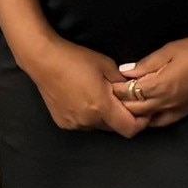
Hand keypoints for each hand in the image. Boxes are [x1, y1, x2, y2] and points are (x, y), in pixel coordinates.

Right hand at [22, 35, 143, 133]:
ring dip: (104, 117)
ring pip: (98, 126)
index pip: (129, 129)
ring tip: (100, 97)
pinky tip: (84, 100)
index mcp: (101, 107)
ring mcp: (74, 124)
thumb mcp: (107, 65)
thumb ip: (122, 83)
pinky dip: (89, 116)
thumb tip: (133, 91)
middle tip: (121, 100)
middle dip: (122, 117)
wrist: (44, 61)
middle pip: (114, 128)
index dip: (140, 123)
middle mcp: (88, 120)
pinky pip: (84, 124)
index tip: (143, 112)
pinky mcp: (63, 123)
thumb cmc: (77, 59)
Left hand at [114, 35, 187, 128]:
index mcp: (159, 85)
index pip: (129, 92)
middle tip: (111, 96)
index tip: (109, 83)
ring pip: (146, 119)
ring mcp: (175, 109)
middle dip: (120, 102)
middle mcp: (164, 102)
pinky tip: (145, 115)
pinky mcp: (184, 112)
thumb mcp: (169, 50)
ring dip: (133, 114)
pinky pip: (162, 122)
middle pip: (134, 109)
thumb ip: (146, 64)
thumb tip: (125, 71)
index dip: (116, 88)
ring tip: (125, 106)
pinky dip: (150, 120)